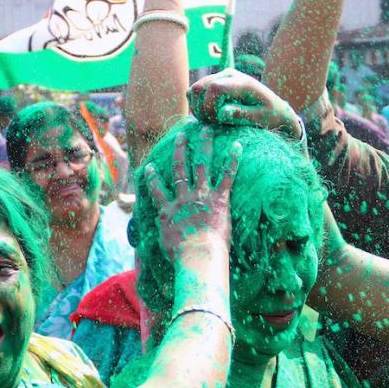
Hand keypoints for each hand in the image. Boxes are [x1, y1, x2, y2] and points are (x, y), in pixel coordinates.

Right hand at [145, 126, 239, 259]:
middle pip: (179, 168)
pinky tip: (238, 146)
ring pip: (200, 165)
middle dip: (180, 150)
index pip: (157, 190)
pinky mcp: (219, 199)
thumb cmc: (181, 257)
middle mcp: (183, 198)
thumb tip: (158, 239)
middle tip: (181, 135)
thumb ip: (163, 235)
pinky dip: (232, 160)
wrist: (197, 256)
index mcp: (168, 210)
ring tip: (204, 130)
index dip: (152, 177)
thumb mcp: (164, 246)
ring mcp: (201, 196)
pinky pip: (227, 176)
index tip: (150, 166)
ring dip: (202, 145)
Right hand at [189, 69, 301, 138]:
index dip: (210, 107)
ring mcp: (220, 77)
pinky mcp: (214, 82)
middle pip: (199, 88)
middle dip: (202, 110)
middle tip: (214, 124)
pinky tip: (210, 117)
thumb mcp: (260, 118)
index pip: (215, 88)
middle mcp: (228, 75)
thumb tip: (222, 113)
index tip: (218, 122)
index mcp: (242, 83)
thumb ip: (241, 115)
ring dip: (198, 109)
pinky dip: (197, 106)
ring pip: (194, 90)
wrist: (276, 108)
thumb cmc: (271, 116)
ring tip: (213, 121)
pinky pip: (195, 92)